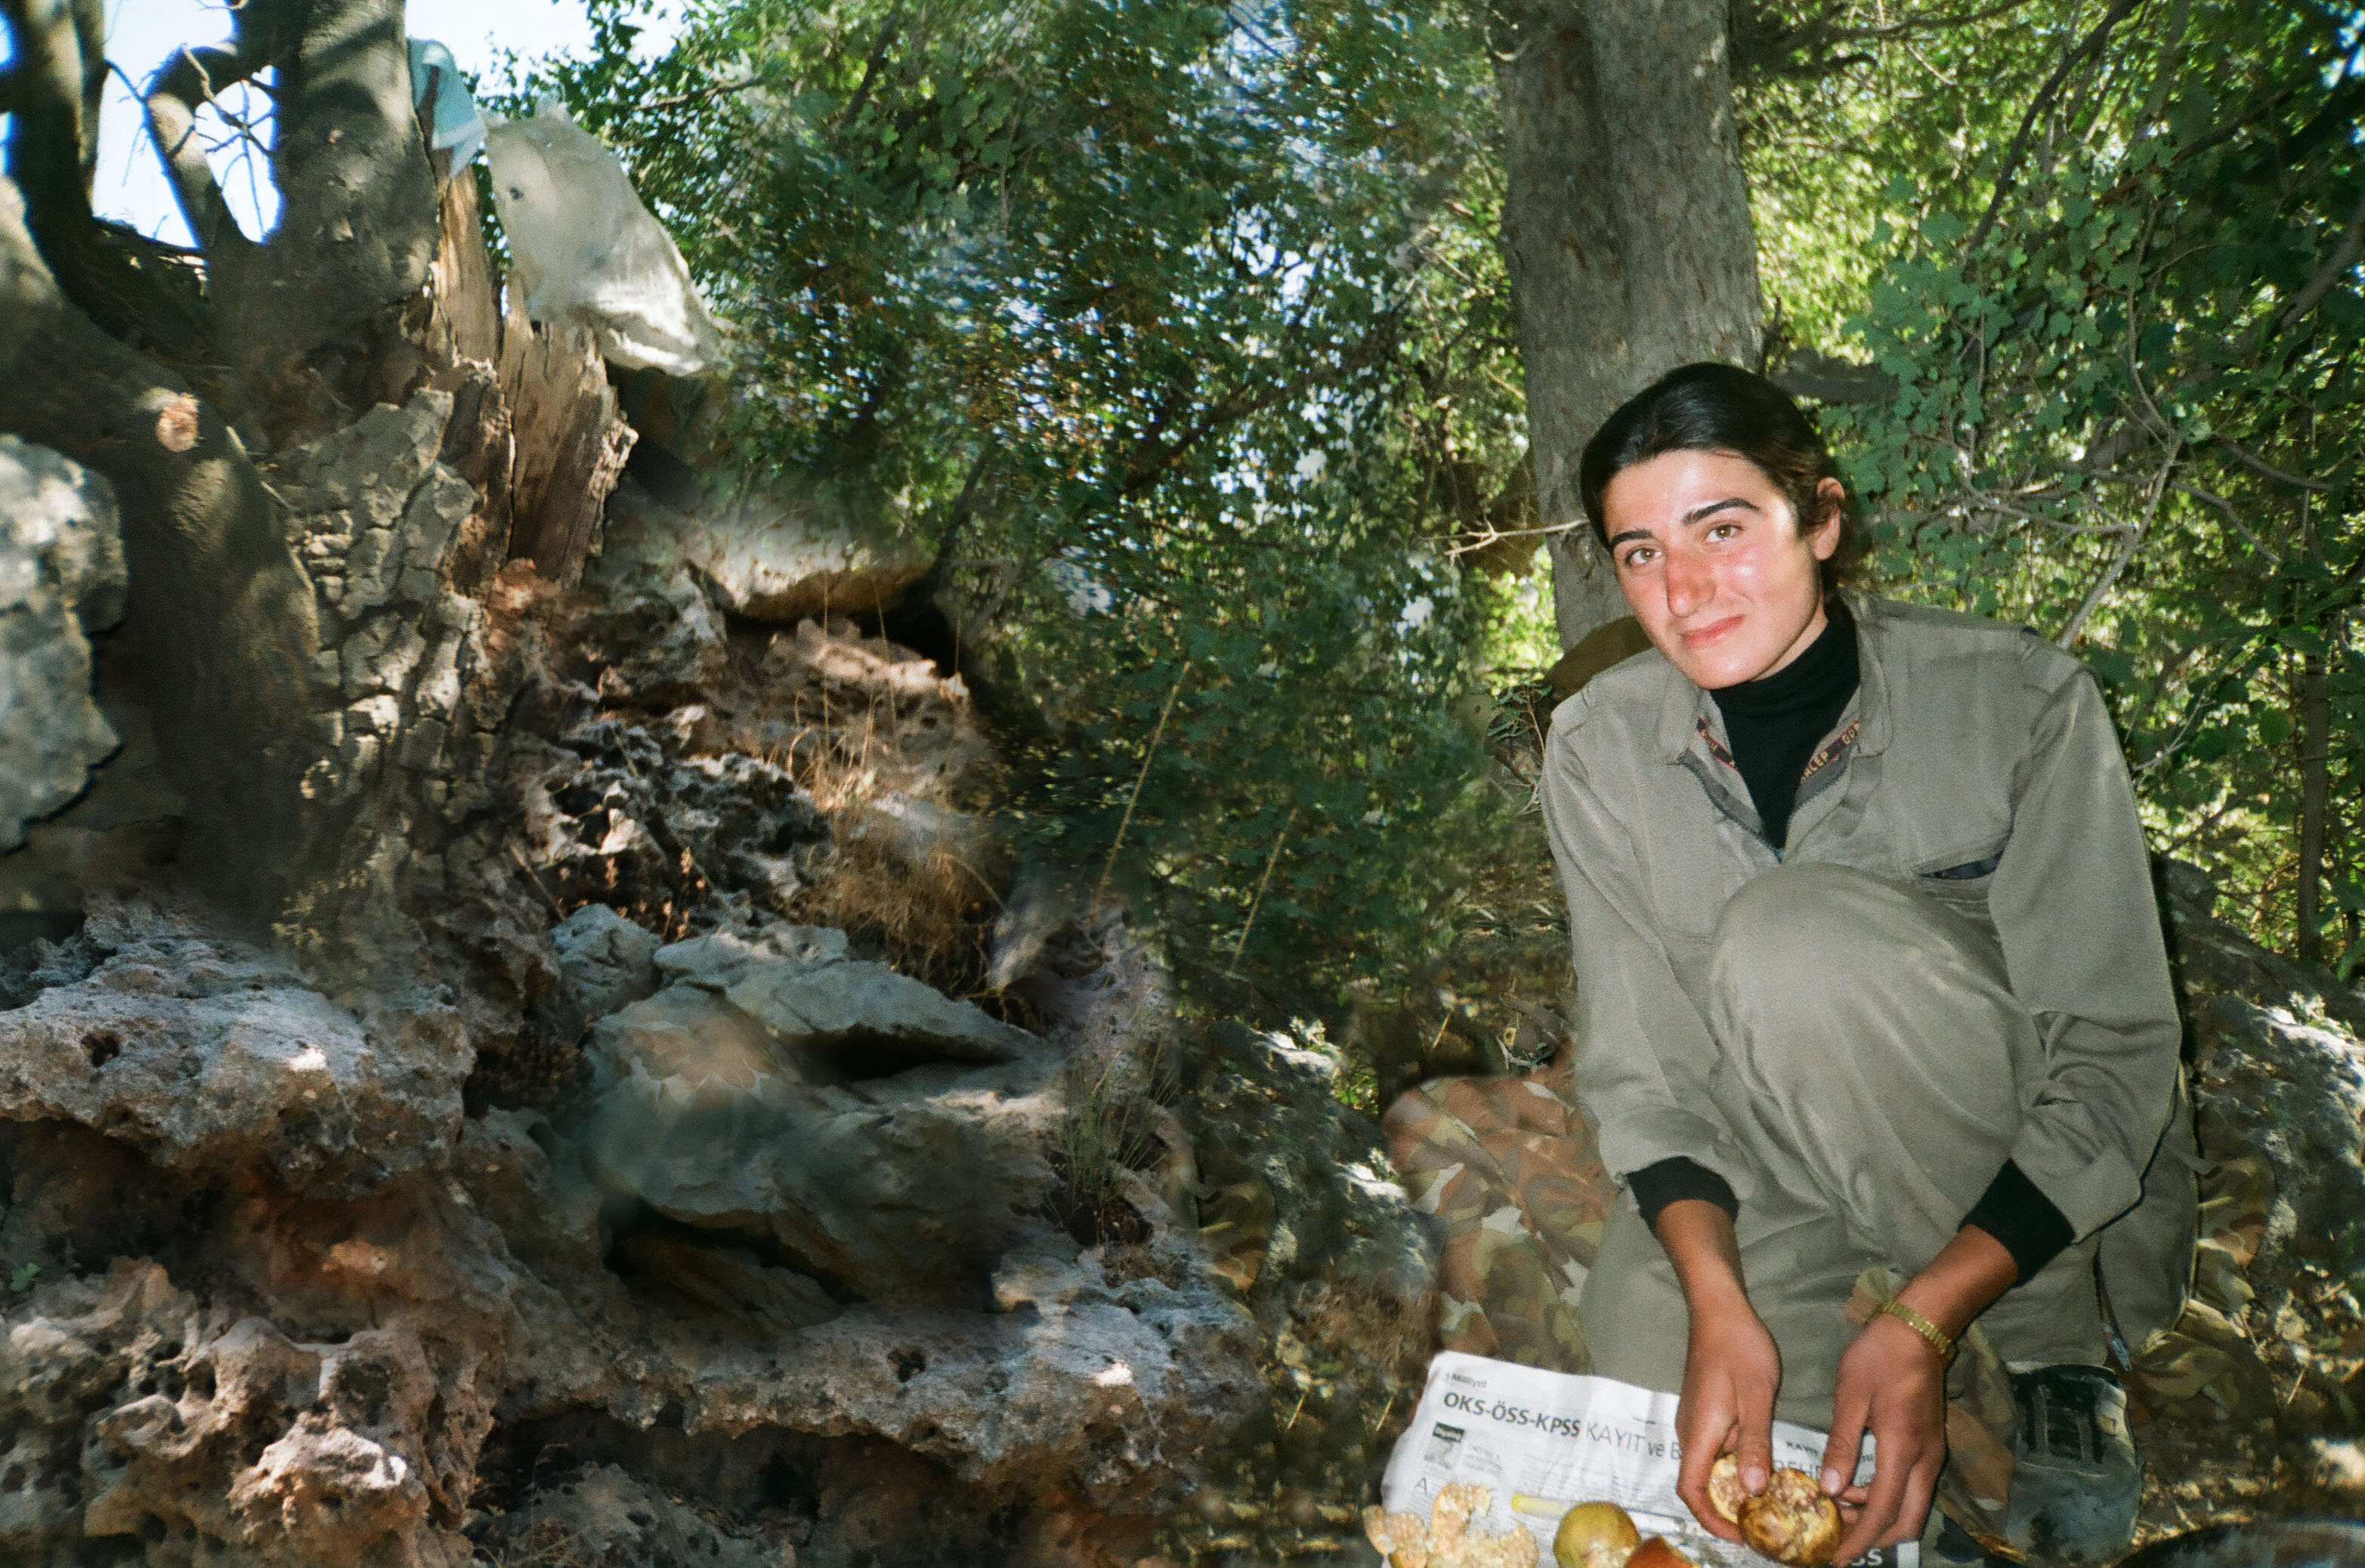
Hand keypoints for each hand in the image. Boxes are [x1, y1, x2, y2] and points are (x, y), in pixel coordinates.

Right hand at [1674, 1293, 1782, 1543]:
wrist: (1719, 1308)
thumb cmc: (1739, 1347)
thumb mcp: (1757, 1395)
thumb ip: (1754, 1443)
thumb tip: (1753, 1490)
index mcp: (1699, 1432)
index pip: (1691, 1491)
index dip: (1712, 1520)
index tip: (1742, 1535)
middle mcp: (1690, 1432)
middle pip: (1699, 1484)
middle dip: (1728, 1510)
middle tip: (1767, 1522)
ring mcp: (1695, 1421)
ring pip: (1709, 1467)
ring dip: (1734, 1488)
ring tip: (1771, 1499)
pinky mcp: (1704, 1411)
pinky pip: (1715, 1450)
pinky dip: (1735, 1466)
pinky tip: (1764, 1464)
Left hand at [1820, 1313, 1946, 1561]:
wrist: (1918, 1329)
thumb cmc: (1879, 1356)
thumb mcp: (1850, 1396)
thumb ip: (1841, 1445)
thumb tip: (1827, 1488)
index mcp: (1903, 1449)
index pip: (1883, 1511)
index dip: (1859, 1539)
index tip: (1835, 1556)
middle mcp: (1925, 1460)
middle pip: (1906, 1521)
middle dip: (1872, 1537)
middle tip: (1834, 1535)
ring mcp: (1932, 1454)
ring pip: (1910, 1507)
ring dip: (1877, 1516)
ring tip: (1833, 1507)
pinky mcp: (1930, 1446)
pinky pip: (1911, 1488)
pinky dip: (1884, 1497)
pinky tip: (1852, 1485)